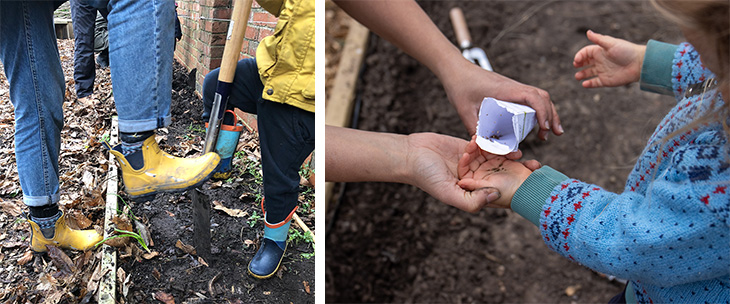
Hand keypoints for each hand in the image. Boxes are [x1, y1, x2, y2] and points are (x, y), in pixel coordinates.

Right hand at [403, 133, 524, 212]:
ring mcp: (472, 161)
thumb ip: (471, 201)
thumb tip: (496, 196)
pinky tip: (502, 141)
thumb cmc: (426, 177)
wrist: (411, 154)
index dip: (515, 190)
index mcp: (472, 191)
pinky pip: (486, 144)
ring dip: (508, 155)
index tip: (532, 186)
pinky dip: (493, 143)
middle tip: (535, 166)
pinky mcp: (468, 146)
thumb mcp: (448, 193)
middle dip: (518, 171)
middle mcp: (474, 177)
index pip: (498, 192)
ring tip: (521, 153)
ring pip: (496, 158)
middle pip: (501, 174)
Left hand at [441, 59, 562, 140]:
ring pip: (539, 97)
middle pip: (542, 97)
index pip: (533, 97)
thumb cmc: (459, 87)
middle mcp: (513, 87)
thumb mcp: (464, 110)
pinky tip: (536, 124)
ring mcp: (513, 88)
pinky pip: (530, 99)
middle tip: (553, 135)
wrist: (456, 70)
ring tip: (548, 133)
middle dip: (551, 115)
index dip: (542, 112)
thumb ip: (475, 129)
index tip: (544, 128)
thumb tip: (488, 148)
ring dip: (547, 113)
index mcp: (505, 89)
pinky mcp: (510, 91)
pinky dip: (537, 110)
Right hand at [573, 30, 646, 87]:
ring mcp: (603, 71)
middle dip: (579, 65)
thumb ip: (598, 39)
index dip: (580, 56)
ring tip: (577, 76)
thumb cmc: (626, 51)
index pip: (586, 53)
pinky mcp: (606, 80)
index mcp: (600, 51)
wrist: (639, 64)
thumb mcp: (611, 44)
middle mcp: (600, 61)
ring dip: (582, 75)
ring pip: (588, 73)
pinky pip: (595, 83)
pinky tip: (584, 84)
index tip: (577, 60)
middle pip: (585, 63)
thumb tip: (588, 32)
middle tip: (576, 66)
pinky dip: (589, 84)